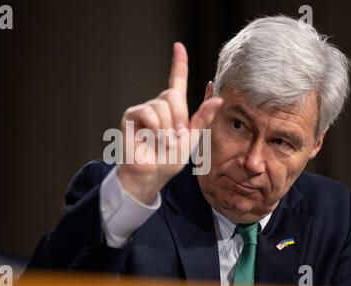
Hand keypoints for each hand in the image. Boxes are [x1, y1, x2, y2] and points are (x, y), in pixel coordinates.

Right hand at [117, 42, 222, 203]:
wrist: (150, 174)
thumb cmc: (168, 160)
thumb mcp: (191, 140)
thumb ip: (202, 119)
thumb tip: (218, 99)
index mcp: (173, 110)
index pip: (176, 82)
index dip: (178, 64)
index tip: (178, 47)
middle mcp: (158, 106)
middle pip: (172, 95)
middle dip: (178, 118)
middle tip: (175, 137)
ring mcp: (144, 110)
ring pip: (161, 105)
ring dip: (166, 128)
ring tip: (162, 142)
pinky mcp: (132, 115)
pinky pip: (148, 112)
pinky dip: (154, 128)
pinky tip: (151, 139)